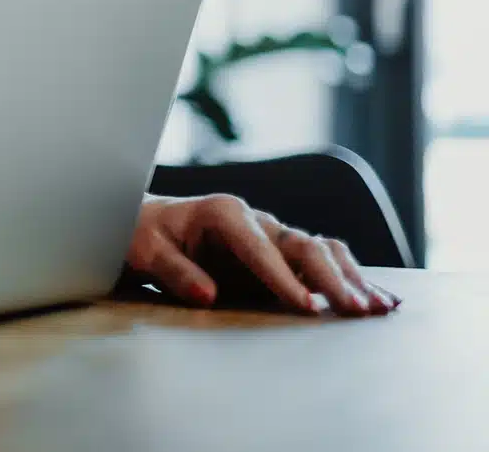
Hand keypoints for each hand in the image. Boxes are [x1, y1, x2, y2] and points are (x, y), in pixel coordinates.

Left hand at [126, 195, 400, 315]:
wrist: (149, 223)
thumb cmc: (145, 236)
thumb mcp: (146, 251)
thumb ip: (175, 271)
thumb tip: (208, 294)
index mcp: (223, 213)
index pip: (259, 247)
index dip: (282, 278)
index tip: (305, 308)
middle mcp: (256, 219)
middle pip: (302, 246)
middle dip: (331, 280)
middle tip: (356, 311)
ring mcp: (273, 234)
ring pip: (322, 251)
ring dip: (352, 278)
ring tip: (379, 308)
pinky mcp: (283, 251)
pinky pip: (324, 260)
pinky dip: (351, 276)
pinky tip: (379, 297)